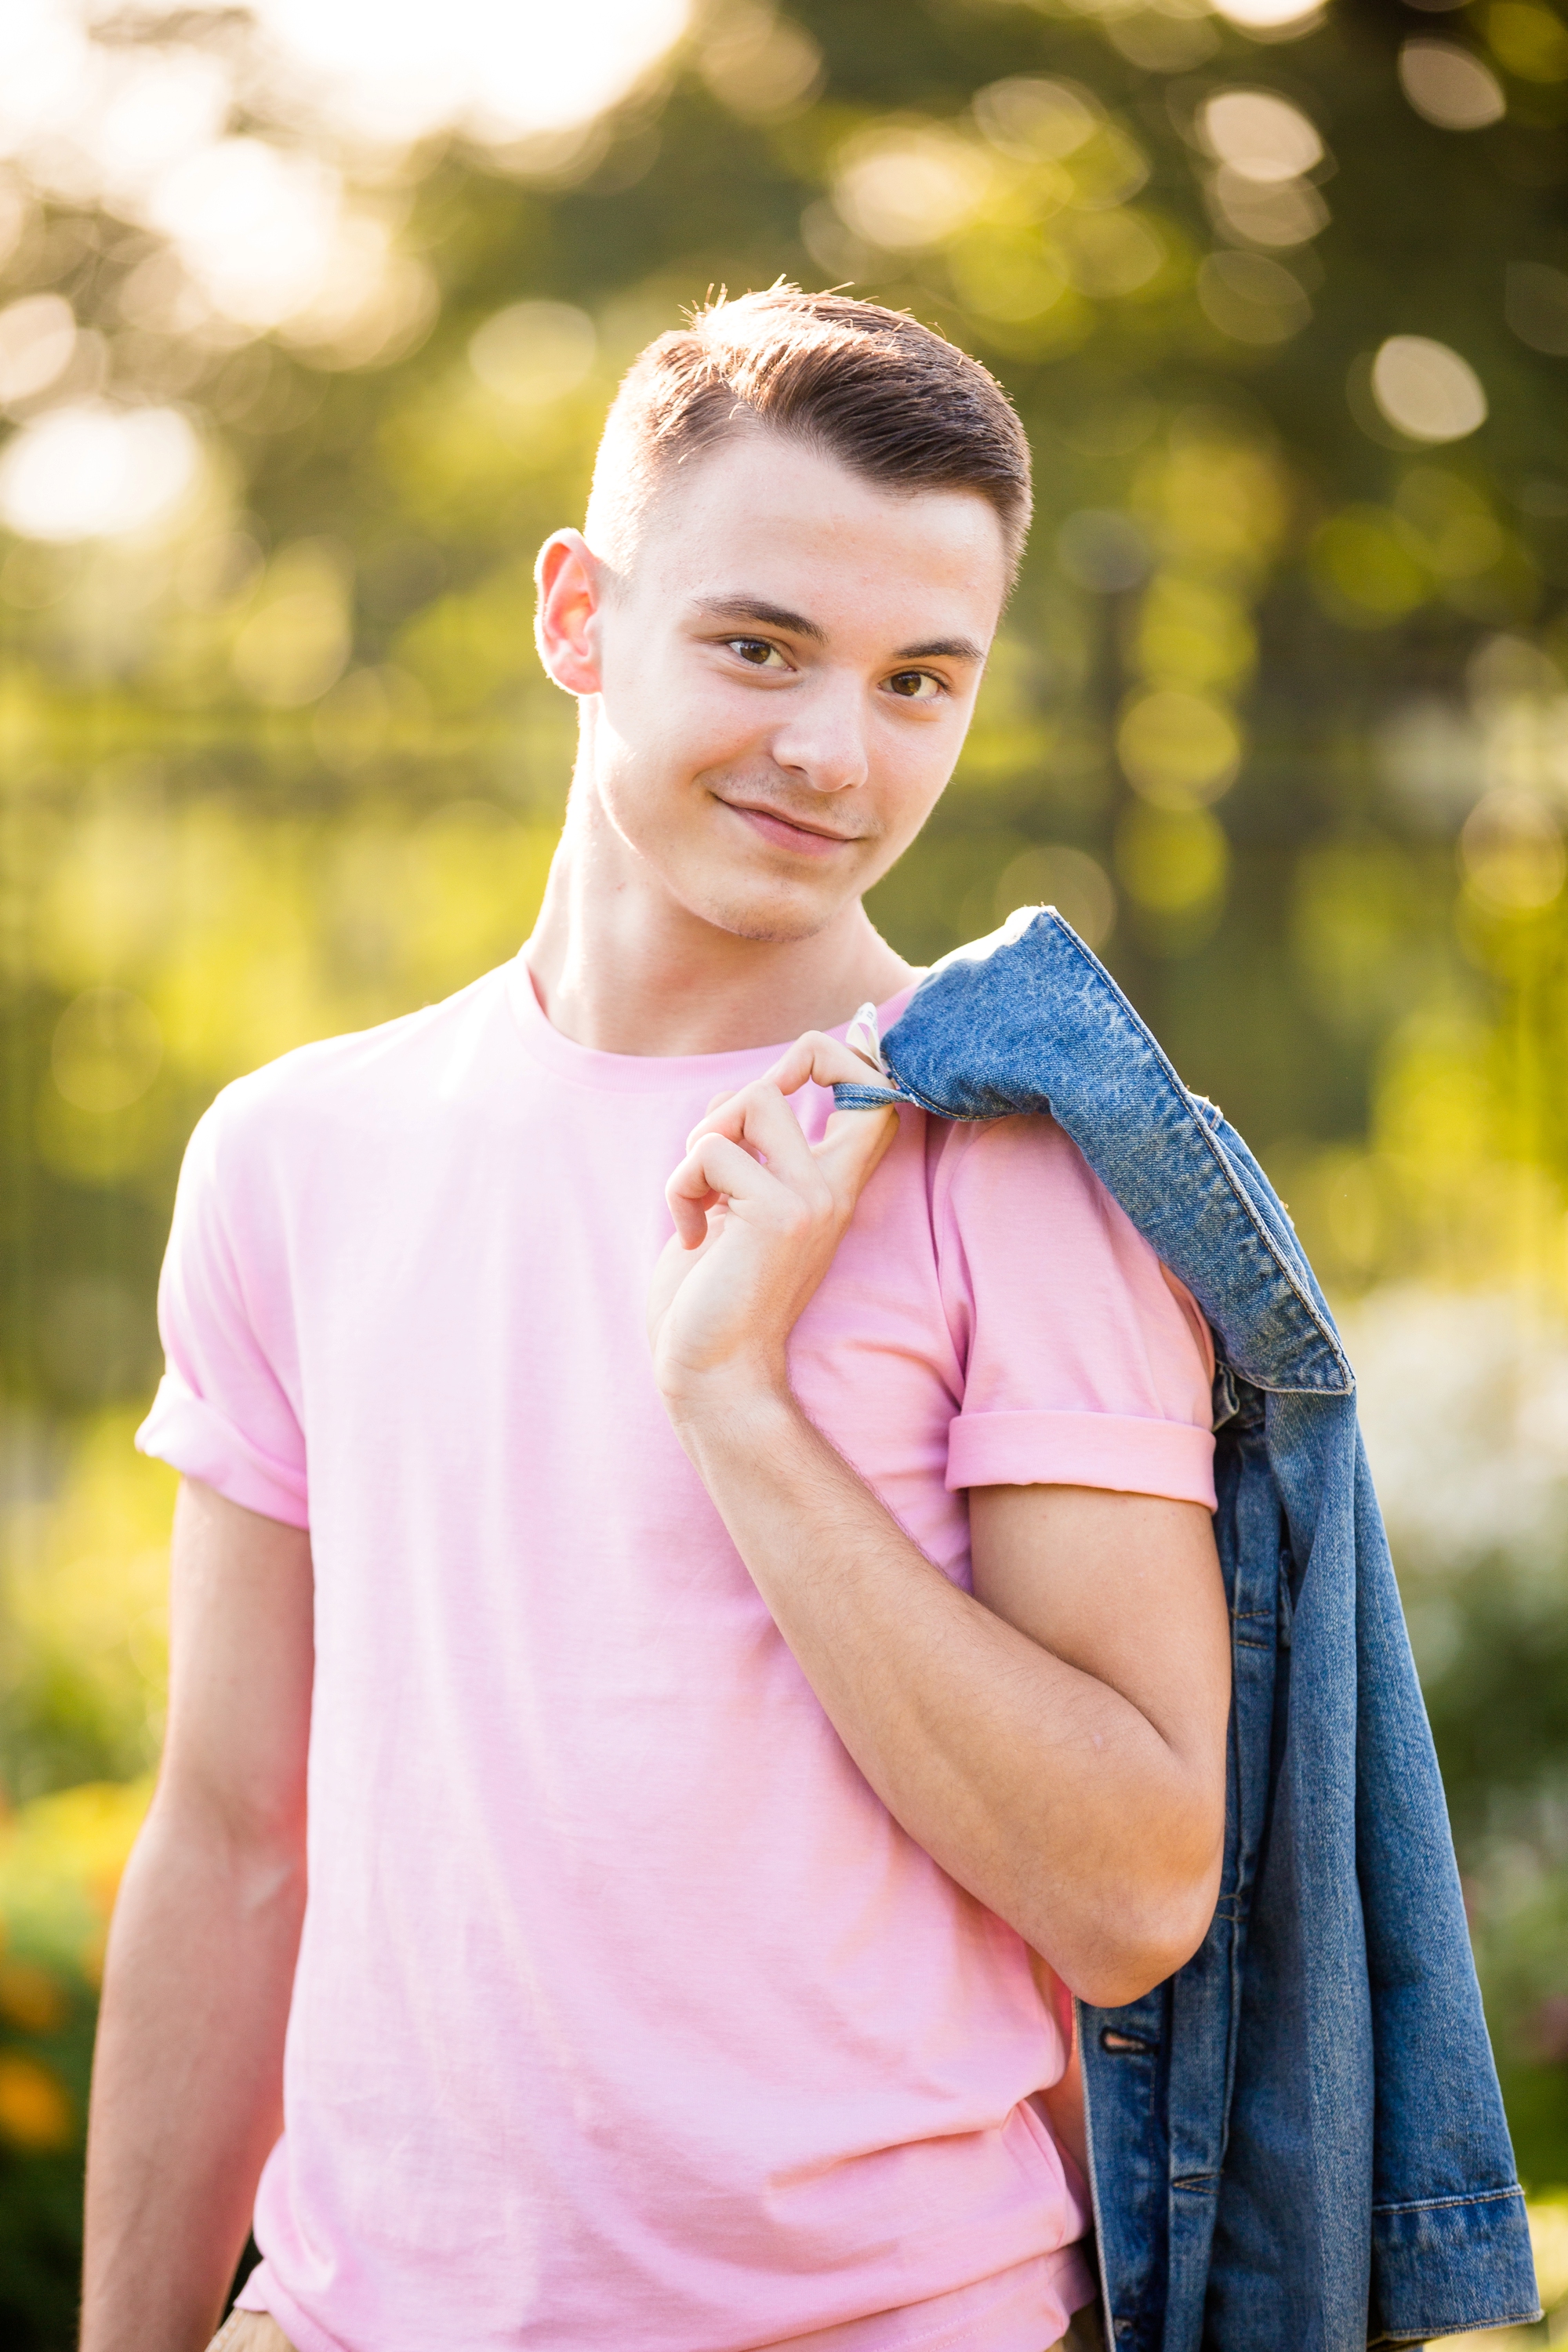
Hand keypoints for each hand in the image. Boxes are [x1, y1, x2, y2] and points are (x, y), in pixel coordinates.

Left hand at [648, 1031, 898, 1424]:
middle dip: (736, 1095)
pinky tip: (694, 1237)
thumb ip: (751, 1149)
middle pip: (813, 1057)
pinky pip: (710, 1153)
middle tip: (709, 1164)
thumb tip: (746, 1090)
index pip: (876, 1086)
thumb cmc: (713, 1295)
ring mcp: (813, 1198)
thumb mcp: (739, 1204)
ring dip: (700, 1144)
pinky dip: (679, 1190)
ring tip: (698, 1201)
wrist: (713, 1373)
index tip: (786, 1084)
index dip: (840, 1052)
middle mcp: (834, 1185)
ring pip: (752, 1099)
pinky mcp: (779, 1216)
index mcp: (831, 1182)